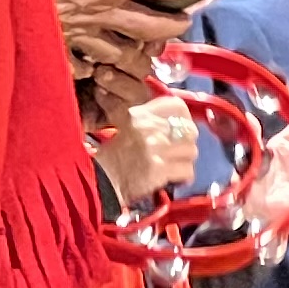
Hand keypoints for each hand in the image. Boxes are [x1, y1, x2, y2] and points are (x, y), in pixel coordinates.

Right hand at [40, 0, 237, 83]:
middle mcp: (106, 15)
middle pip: (154, 26)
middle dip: (173, 24)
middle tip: (185, 20)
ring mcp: (84, 38)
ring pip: (125, 51)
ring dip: (141, 49)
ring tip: (150, 45)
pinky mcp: (61, 51)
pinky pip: (89, 66)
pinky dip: (97, 67)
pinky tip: (98, 67)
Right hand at [86, 88, 196, 202]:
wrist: (98, 181)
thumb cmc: (108, 156)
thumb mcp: (119, 124)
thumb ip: (138, 116)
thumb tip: (141, 109)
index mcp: (140, 115)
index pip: (177, 106)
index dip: (184, 117)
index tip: (181, 126)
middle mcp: (150, 129)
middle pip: (189, 130)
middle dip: (186, 142)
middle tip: (179, 150)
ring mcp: (156, 149)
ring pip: (191, 151)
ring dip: (185, 160)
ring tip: (175, 165)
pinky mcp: (160, 170)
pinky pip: (187, 170)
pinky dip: (184, 177)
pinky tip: (176, 179)